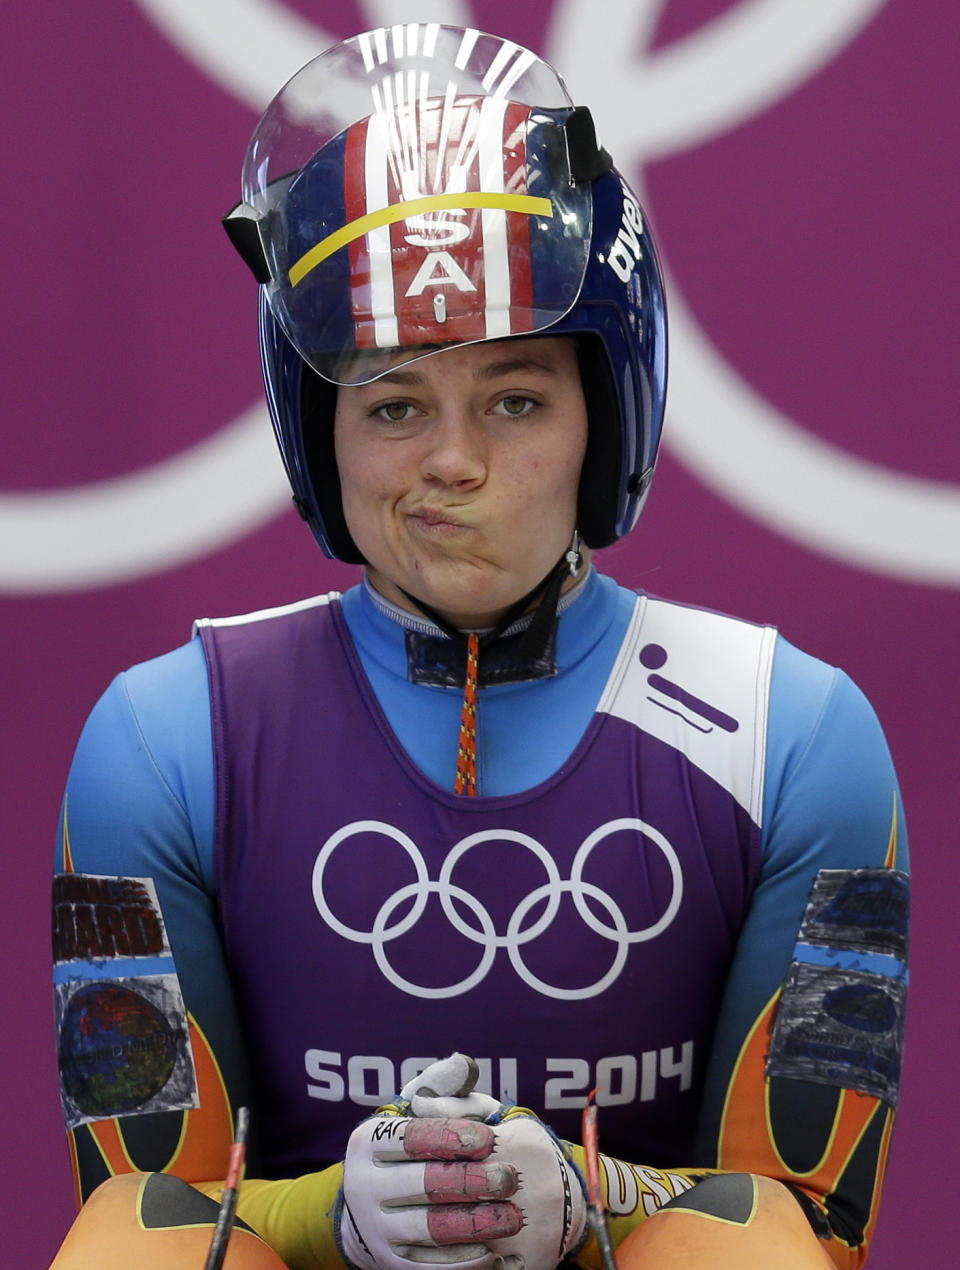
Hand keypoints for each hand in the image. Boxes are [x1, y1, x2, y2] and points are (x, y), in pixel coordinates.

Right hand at [338, 1055, 585, 1269]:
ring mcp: (375, 1229)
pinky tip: (495, 1253)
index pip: (412, 1138)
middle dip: (472, 1181)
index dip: (453, 1137)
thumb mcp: (411, 1113)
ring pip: (430, 1229)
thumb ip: (437, 1087)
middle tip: (508, 1179)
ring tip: (512, 1217)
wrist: (367, 1210)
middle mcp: (364, 1185)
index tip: (488, 1139)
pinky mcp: (389, 1264)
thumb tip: (464, 1064)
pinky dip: (465, 1262)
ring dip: (476, 1224)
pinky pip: (430, 1267)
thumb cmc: (403, 1151)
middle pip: (424, 1184)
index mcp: (368, 1141)